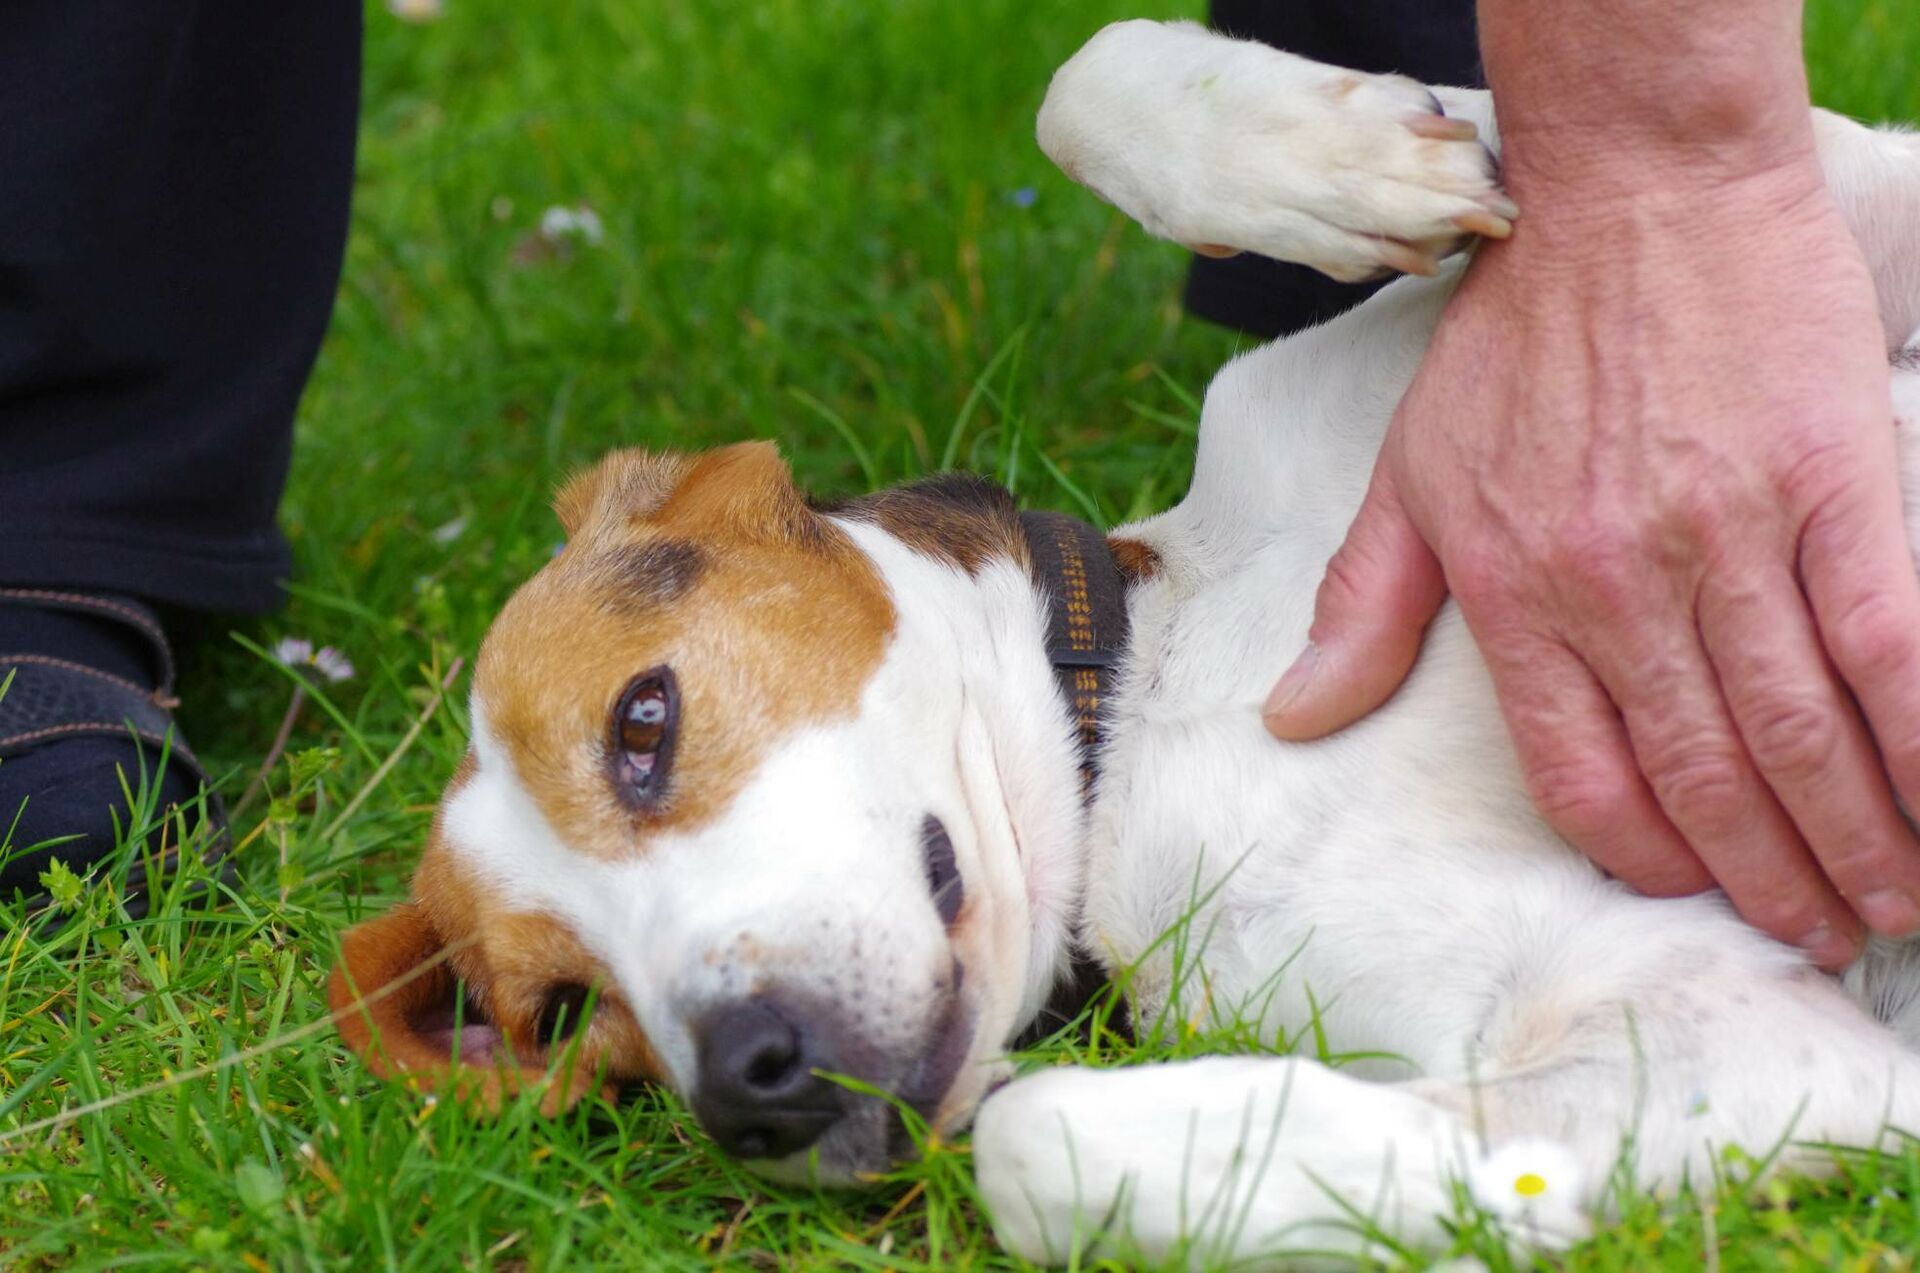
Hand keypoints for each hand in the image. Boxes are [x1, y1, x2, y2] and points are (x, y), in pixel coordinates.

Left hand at [1261, 141, 1919, 969]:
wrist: (1630, 195)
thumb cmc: (1516, 339)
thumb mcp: (1409, 474)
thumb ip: (1362, 608)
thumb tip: (1294, 717)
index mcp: (1516, 592)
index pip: (1581, 773)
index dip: (1640, 854)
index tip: (1685, 892)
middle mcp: (1619, 582)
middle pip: (1701, 772)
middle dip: (1762, 876)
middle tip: (1810, 936)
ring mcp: (1730, 534)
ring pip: (1797, 728)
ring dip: (1851, 836)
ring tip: (1885, 904)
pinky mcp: (1831, 479)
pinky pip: (1887, 637)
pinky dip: (1917, 734)